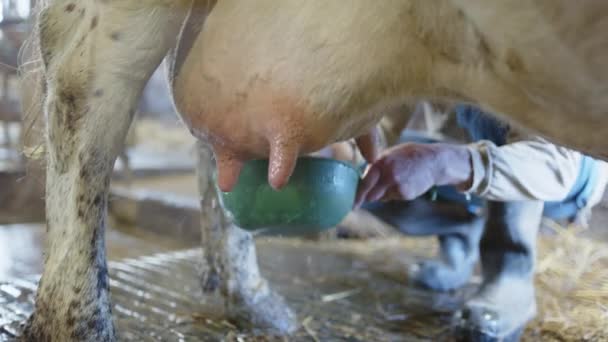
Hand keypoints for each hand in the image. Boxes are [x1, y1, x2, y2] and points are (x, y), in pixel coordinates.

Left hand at [354, 143, 471, 206]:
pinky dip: (395, 194)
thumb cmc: (409, 156)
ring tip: (396, 180)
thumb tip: (362, 179)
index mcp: (381, 162)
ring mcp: (397, 185)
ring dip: (383, 193)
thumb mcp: (390, 154)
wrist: (434, 161)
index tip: (352, 205)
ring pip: (382, 197)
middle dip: (368, 196)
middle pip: (370, 195)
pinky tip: (405, 183)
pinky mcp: (405, 194)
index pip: (364, 182)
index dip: (357, 195)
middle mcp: (387, 174)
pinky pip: (393, 198)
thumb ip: (376, 166)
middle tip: (368, 197)